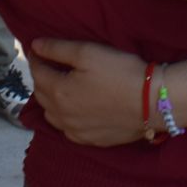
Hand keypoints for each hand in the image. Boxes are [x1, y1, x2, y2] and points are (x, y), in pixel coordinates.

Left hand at [28, 38, 150, 146]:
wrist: (152, 102)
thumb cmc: (119, 72)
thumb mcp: (87, 52)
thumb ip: (57, 49)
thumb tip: (34, 46)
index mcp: (58, 92)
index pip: (38, 72)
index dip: (36, 58)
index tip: (37, 49)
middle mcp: (62, 116)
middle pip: (41, 95)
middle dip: (41, 78)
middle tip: (48, 65)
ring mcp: (76, 132)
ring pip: (51, 115)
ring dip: (50, 100)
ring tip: (59, 87)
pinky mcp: (92, 141)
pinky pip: (68, 130)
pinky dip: (64, 118)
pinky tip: (73, 110)